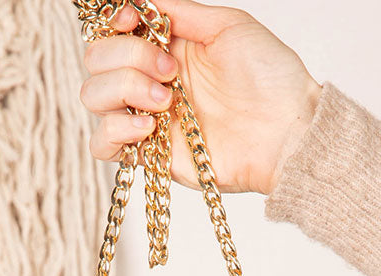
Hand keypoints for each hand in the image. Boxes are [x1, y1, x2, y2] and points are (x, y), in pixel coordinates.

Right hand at [80, 2, 321, 194]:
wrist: (288, 132)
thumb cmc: (271, 78)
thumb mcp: (228, 25)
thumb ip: (180, 11)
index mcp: (166, 47)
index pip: (112, 31)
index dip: (113, 22)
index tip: (132, 19)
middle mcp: (150, 81)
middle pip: (96, 60)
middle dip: (127, 57)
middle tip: (171, 71)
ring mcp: (146, 118)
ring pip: (93, 97)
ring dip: (124, 90)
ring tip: (165, 100)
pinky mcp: (149, 156)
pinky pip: (101, 145)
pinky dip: (115, 130)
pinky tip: (148, 127)